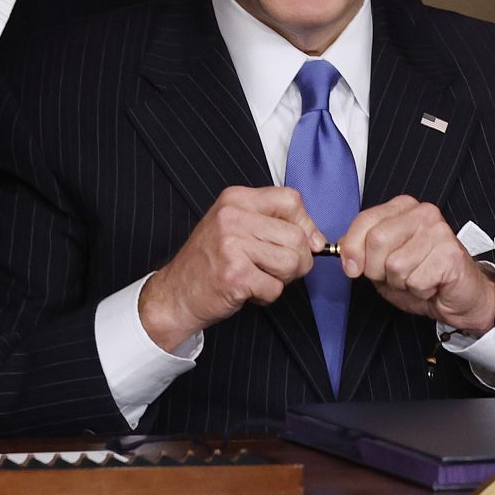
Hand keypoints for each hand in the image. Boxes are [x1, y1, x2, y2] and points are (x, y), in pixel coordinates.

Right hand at [138, 184, 324, 350]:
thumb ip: (275, 224)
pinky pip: (275, 288)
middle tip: (275, 269)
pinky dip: (267, 295)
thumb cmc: (210, 261)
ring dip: (282, 279)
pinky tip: (247, 290)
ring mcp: (232, 245)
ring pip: (291, 262)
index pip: (291, 200)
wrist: (176, 293)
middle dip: (297, 261)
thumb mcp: (237, 227)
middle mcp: (233, 217)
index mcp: (236, 199)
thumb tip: (318, 239)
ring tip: (259, 277)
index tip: (304, 242)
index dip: (306, 224)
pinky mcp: (234, 274)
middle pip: (297, 236)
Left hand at [335, 196, 494, 336]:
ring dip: (401, 283)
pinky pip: (415, 280)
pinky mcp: (451, 253)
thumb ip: (362, 251)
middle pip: (376, 241)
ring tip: (416, 278)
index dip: (352, 249)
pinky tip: (431, 284)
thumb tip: (344, 250)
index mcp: (403, 207)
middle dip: (378, 270)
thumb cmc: (422, 277)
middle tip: (395, 276)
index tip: (352, 268)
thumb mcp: (383, 262)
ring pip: (395, 265)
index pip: (364, 220)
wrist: (459, 296)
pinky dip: (418, 291)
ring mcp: (439, 231)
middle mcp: (422, 213)